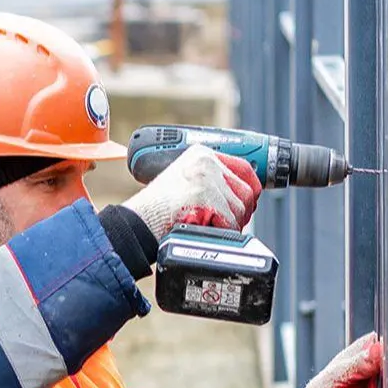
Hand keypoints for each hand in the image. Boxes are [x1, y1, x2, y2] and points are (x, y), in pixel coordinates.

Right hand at [121, 144, 263, 239]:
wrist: (138, 222)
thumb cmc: (157, 210)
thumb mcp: (184, 183)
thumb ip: (210, 183)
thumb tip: (237, 197)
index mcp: (202, 155)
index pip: (244, 169)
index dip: (249, 189)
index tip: (247, 203)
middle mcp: (207, 162)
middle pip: (247, 191)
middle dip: (240, 212)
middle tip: (224, 222)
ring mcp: (206, 178)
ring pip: (241, 209)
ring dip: (229, 225)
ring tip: (208, 227)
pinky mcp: (205, 197)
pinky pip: (230, 223)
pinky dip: (221, 233)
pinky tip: (204, 231)